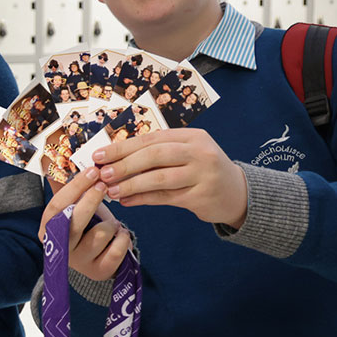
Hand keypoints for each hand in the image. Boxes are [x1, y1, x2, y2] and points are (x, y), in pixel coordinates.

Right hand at [39, 167, 132, 282]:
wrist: (97, 258)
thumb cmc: (86, 226)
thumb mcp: (74, 207)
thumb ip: (68, 188)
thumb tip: (52, 156)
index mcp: (48, 230)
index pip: (57, 206)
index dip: (75, 187)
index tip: (93, 170)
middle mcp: (59, 248)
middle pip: (74, 221)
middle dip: (92, 199)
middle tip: (106, 184)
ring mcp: (78, 262)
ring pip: (100, 234)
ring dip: (112, 224)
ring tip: (113, 223)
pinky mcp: (99, 272)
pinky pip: (117, 249)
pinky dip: (123, 238)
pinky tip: (119, 235)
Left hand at [93, 128, 246, 227]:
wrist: (238, 193)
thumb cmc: (201, 170)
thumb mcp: (185, 154)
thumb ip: (156, 153)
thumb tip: (114, 158)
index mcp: (191, 136)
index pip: (151, 138)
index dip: (122, 147)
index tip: (99, 155)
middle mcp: (199, 152)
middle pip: (155, 155)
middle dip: (124, 164)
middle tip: (102, 173)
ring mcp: (203, 174)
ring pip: (160, 178)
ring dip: (131, 184)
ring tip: (110, 191)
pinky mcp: (202, 196)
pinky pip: (166, 197)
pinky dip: (143, 199)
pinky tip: (127, 201)